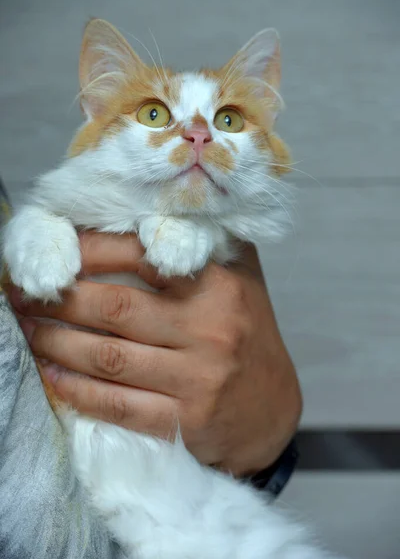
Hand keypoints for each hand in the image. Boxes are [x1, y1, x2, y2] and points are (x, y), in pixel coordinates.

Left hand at [9, 232, 301, 475]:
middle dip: (59, 299)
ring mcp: (197, 380)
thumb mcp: (241, 276)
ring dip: (56, 343)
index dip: (87, 252)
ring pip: (109, 358)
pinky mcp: (185, 423)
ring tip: (28, 330)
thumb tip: (141, 207)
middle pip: (115, 308)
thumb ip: (203, 242)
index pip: (140, 256)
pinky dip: (77, 391)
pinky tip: (52, 376)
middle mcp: (210, 329)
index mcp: (220, 284)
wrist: (272, 408)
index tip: (54, 253)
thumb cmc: (247, 332)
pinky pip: (118, 406)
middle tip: (23, 293)